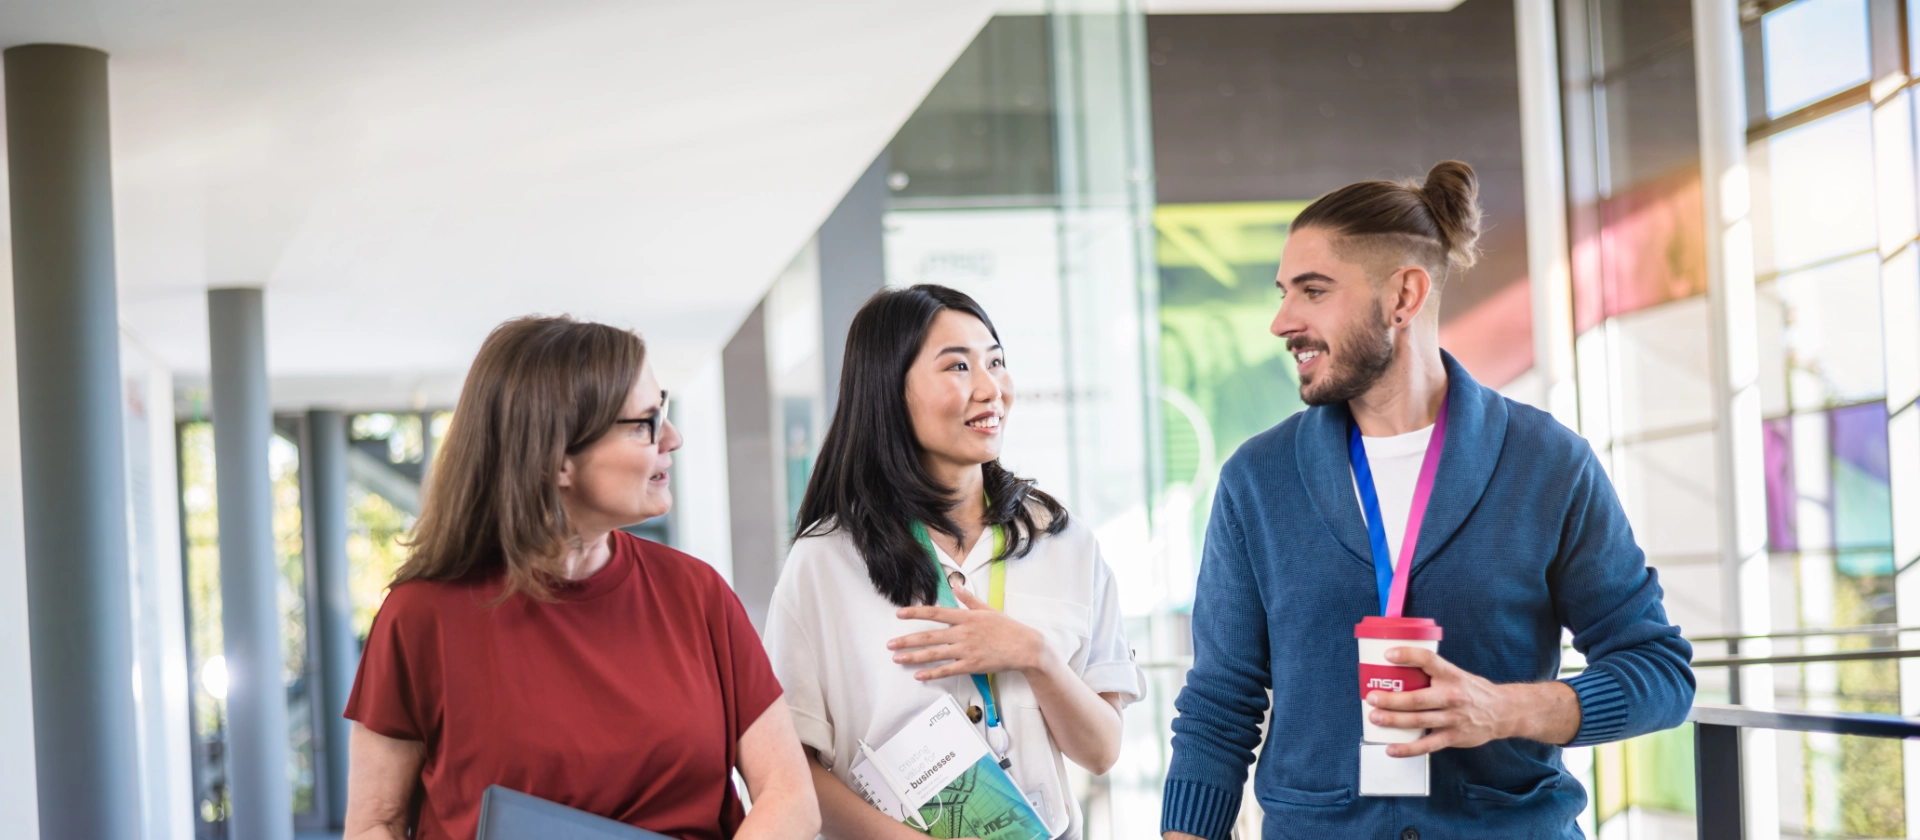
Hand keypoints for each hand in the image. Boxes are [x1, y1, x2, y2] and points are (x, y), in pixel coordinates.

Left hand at [889, 586, 1048, 680]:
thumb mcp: (988, 609)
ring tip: (897, 658)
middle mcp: (963, 633)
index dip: (915, 613)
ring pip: (934, 654)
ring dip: (914, 657)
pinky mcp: (971, 666)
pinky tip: (918, 675)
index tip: (899, 614)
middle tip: (890, 644)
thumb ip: (969, 599)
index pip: (936, 613)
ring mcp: (966, 651)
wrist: (1025, 647)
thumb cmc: (1008, 627)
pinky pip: (947, 670)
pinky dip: (932, 673)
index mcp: (966, 617)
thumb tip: (956, 586)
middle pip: (929, 636)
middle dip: (907, 640)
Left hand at [1364, 646, 1580, 757]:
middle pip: (1417, 698)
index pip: (1428, 660)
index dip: (1408, 655)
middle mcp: (1452, 696)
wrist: (1503, 712)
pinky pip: (1427, 745)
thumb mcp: (1456, 674)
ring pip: (1418, 720)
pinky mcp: (1453, 737)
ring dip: (1394, 720)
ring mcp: (1453, 719)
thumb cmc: (1472, 690)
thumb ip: (1431, 673)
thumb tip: (1395, 667)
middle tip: (1372, 697)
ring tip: (1375, 718)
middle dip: (1392, 699)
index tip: (1388, 654)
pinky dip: (1408, 749)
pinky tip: (1391, 749)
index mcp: (1451, 674)